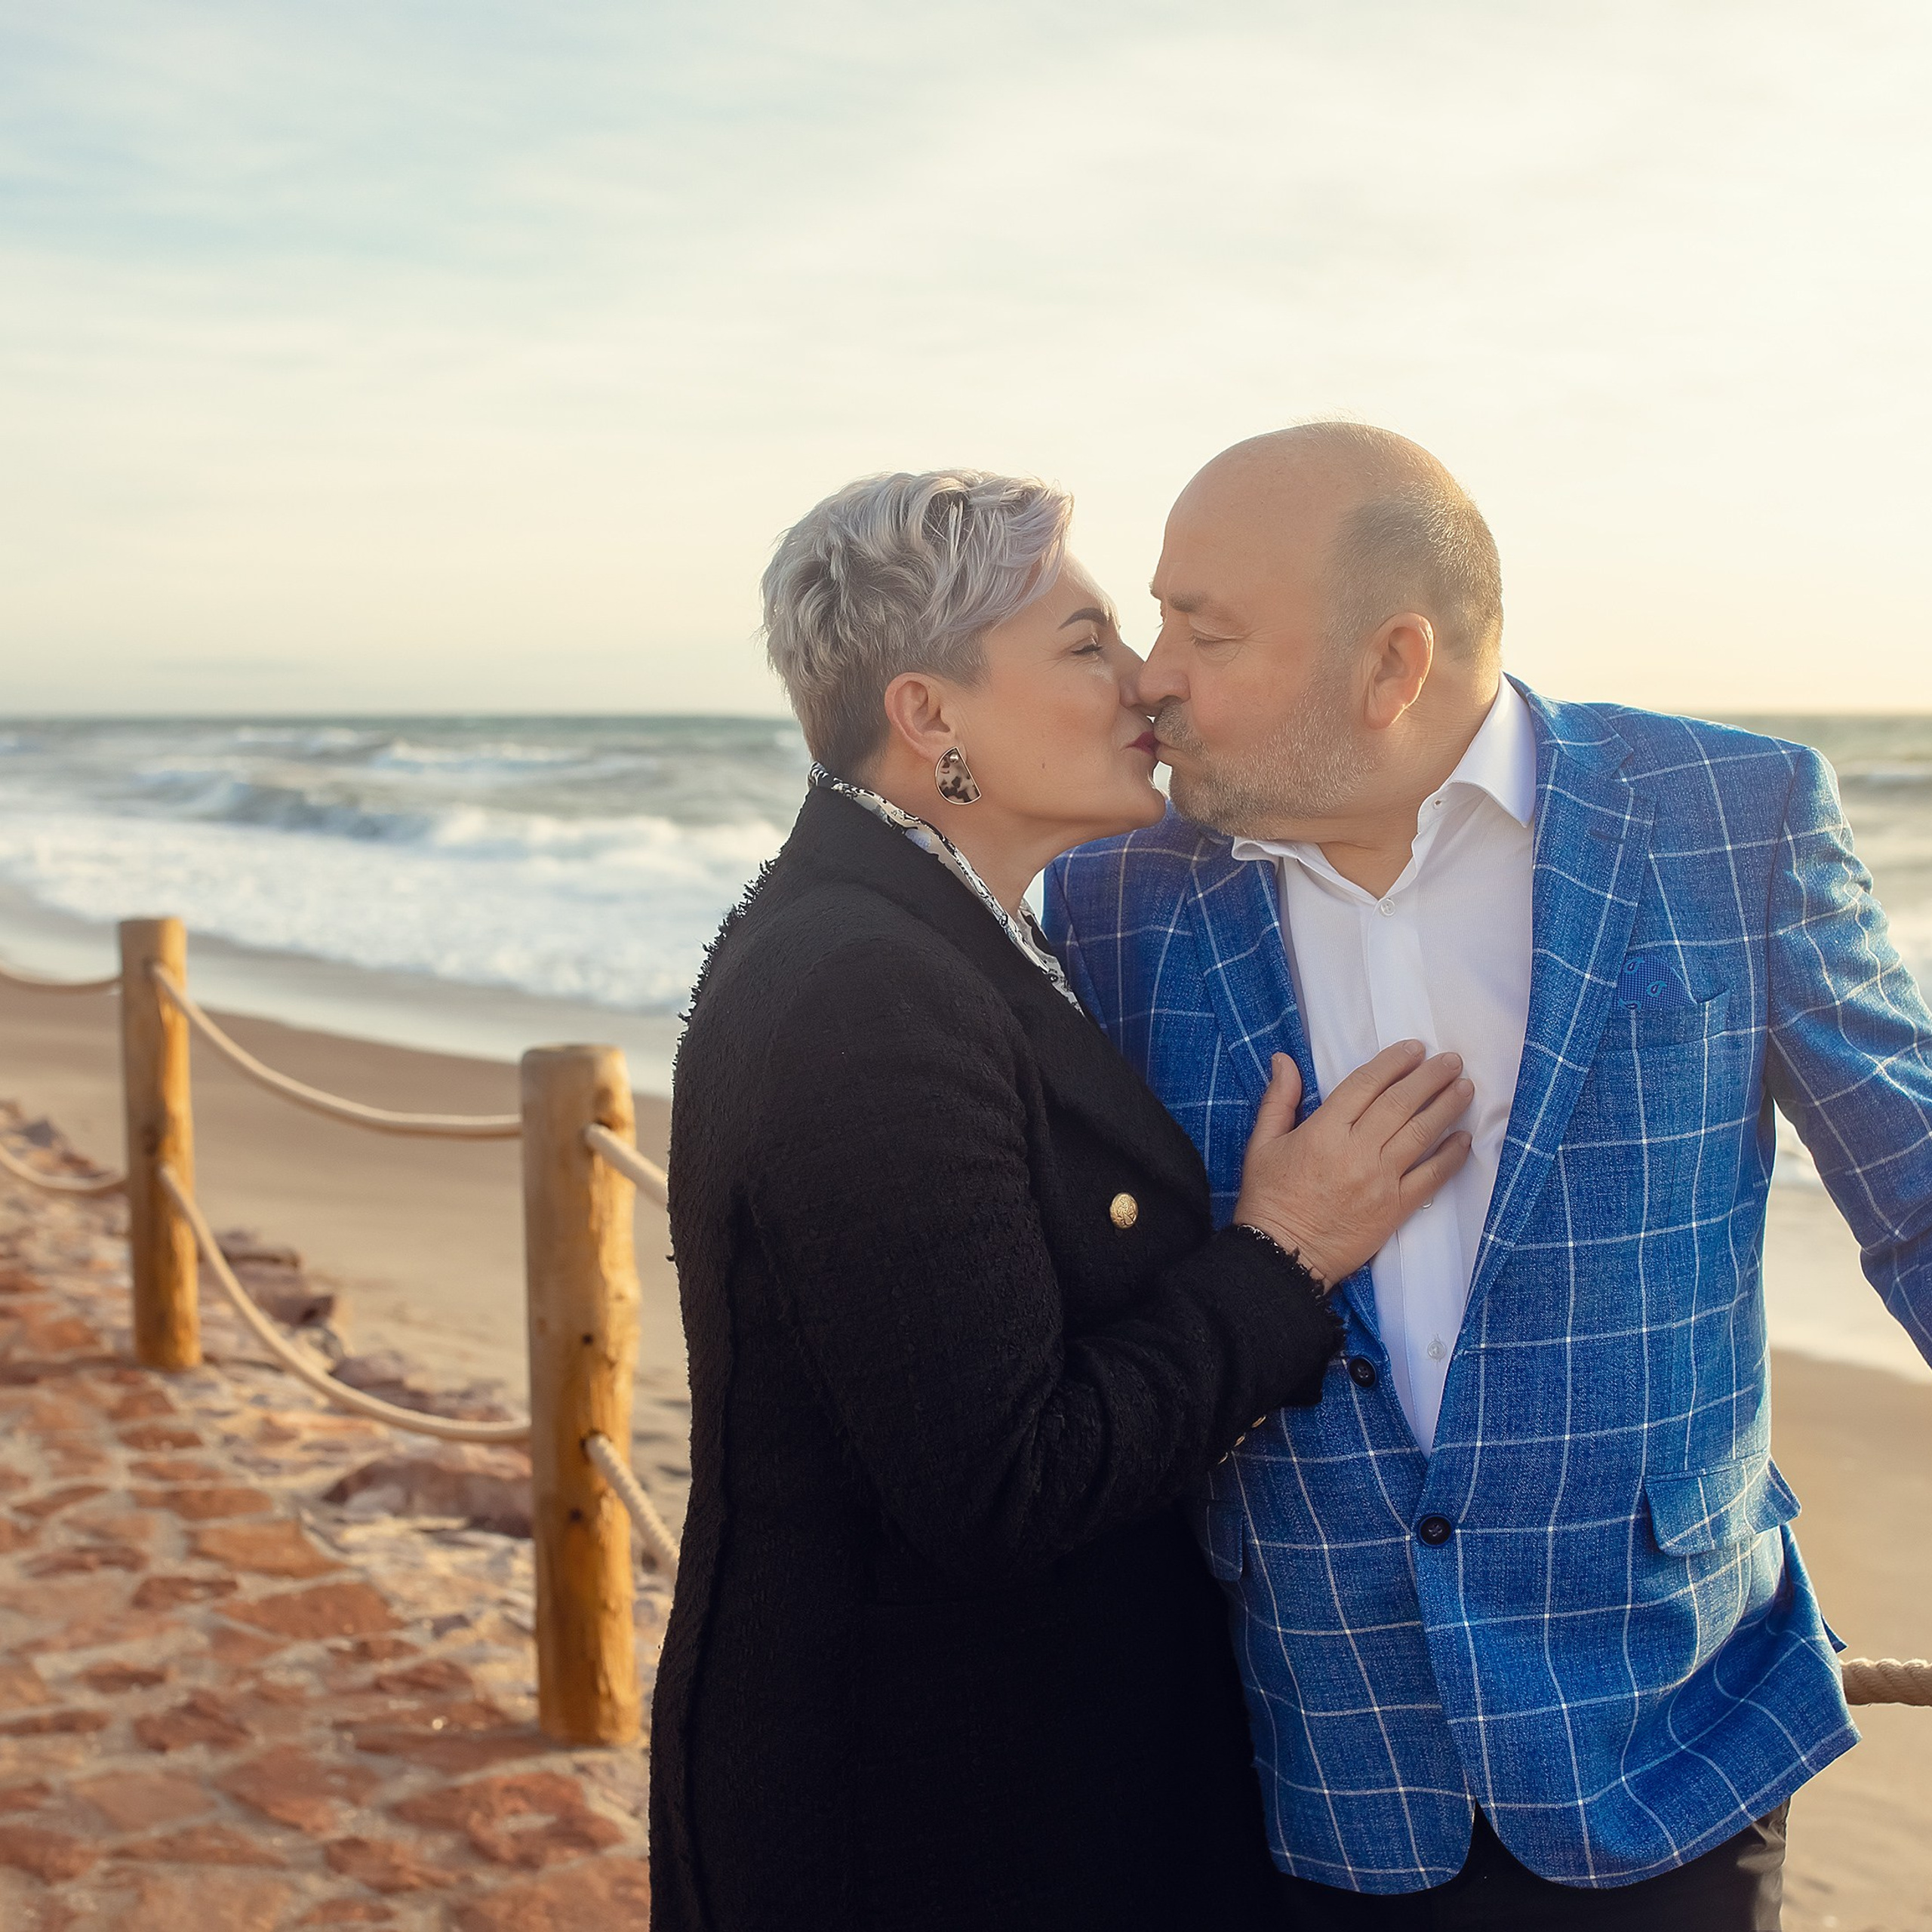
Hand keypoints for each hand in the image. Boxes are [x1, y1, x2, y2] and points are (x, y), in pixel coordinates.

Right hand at [1233, 1042, 1473, 1289]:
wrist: (1281, 1256)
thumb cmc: (1269, 1199)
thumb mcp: (1262, 1145)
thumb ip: (1278, 1100)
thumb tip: (1284, 1060)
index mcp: (1323, 1131)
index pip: (1366, 1084)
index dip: (1393, 1063)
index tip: (1415, 1049)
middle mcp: (1356, 1151)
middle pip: (1401, 1103)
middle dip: (1430, 1077)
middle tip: (1451, 1060)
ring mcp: (1380, 1181)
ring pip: (1422, 1133)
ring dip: (1447, 1107)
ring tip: (1464, 1087)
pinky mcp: (1395, 1208)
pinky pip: (1431, 1177)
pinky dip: (1451, 1156)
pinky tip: (1465, 1138)